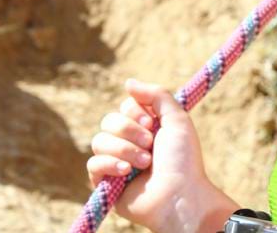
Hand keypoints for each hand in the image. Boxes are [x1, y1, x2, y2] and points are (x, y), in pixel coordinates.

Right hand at [87, 79, 238, 231]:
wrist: (179, 194)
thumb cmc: (183, 159)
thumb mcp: (177, 118)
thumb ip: (156, 95)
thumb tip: (128, 82)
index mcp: (147, 127)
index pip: (125, 106)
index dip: (135, 111)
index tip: (152, 123)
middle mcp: (130, 142)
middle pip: (109, 120)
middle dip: (129, 130)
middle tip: (150, 143)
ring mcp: (117, 162)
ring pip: (99, 140)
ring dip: (124, 149)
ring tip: (145, 162)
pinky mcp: (105, 182)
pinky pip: (93, 163)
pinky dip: (110, 164)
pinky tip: (127, 172)